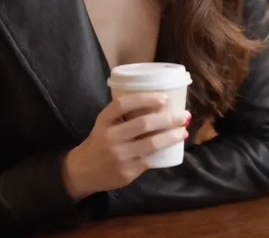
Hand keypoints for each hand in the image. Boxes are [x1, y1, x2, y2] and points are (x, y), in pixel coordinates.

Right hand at [62, 92, 190, 199]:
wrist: (84, 170)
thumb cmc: (101, 140)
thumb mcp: (105, 123)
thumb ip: (124, 115)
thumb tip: (157, 104)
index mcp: (104, 120)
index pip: (124, 104)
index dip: (145, 99)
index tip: (164, 98)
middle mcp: (111, 136)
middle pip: (143, 124)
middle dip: (168, 119)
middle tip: (184, 115)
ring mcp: (120, 155)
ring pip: (151, 144)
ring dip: (171, 137)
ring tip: (184, 131)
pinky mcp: (127, 172)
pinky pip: (150, 160)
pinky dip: (163, 152)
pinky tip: (173, 147)